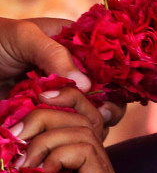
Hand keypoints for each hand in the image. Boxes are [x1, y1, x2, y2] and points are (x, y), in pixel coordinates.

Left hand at [0, 17, 125, 126]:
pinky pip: (67, 123)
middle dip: (110, 101)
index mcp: (72, 44)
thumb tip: (86, 84)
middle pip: (105, 87)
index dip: (116, 76)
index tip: (115, 92)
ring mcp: (59, 93)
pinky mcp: (45, 113)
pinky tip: (76, 134)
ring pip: (90, 109)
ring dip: (95, 118)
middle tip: (104, 113)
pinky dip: (74, 130)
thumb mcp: (24, 38)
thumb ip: (55, 55)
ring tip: (94, 125)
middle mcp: (71, 69)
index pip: (105, 60)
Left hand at [10, 88, 122, 172]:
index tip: (34, 94)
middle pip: (84, 118)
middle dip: (46, 115)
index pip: (84, 116)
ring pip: (84, 132)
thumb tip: (10, 124)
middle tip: (13, 135)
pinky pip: (86, 152)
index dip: (64, 98)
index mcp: (78, 164)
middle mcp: (96, 170)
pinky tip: (38, 172)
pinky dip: (58, 154)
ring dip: (45, 140)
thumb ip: (23, 154)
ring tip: (20, 163)